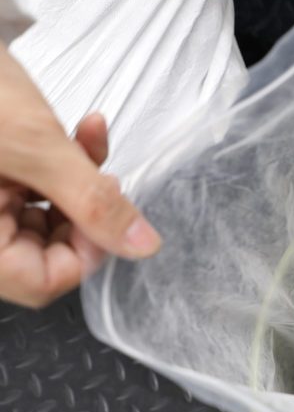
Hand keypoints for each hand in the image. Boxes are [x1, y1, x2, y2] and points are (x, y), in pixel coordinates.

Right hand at [0, 45, 160, 308]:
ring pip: (45, 214)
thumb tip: (142, 247)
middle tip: (101, 173)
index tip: (112, 217)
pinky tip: (81, 129)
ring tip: (87, 138)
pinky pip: (31, 185)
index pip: (41, 282)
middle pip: (45, 250)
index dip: (86, 253)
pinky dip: (62, 161)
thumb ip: (92, 201)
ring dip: (79, 178)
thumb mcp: (35, 146)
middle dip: (85, 208)